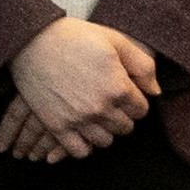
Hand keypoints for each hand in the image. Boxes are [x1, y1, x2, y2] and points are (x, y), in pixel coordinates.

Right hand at [0, 16, 157, 160]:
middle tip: (112, 104)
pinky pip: (80, 151)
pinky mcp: (58, 126)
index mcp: (118, 87)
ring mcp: (78, 120)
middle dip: (122, 116)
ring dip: (105, 130)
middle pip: (125, 127)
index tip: (126, 93)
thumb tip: (155, 91)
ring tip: (98, 116)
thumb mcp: (116, 41)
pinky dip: (84, 145)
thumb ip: (142, 65)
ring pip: (105, 141)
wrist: (34, 41)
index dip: (135, 101)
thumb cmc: (77, 38)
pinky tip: (83, 130)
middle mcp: (101, 108)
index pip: (141, 110)